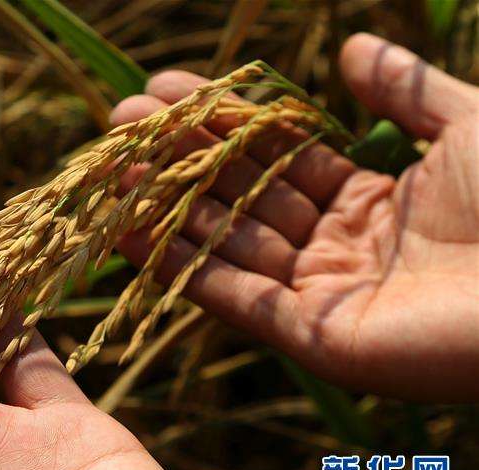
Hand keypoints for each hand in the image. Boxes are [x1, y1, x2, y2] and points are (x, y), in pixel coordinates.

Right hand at [113, 33, 478, 401]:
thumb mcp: (468, 124)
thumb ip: (406, 89)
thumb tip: (353, 50)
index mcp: (371, 199)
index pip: (275, 155)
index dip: (223, 121)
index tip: (168, 90)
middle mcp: (335, 246)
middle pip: (240, 195)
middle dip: (180, 157)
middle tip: (120, 121)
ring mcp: (318, 293)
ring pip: (224, 242)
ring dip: (164, 207)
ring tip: (111, 168)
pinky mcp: (308, 336)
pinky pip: (229, 293)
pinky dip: (174, 264)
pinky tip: (127, 229)